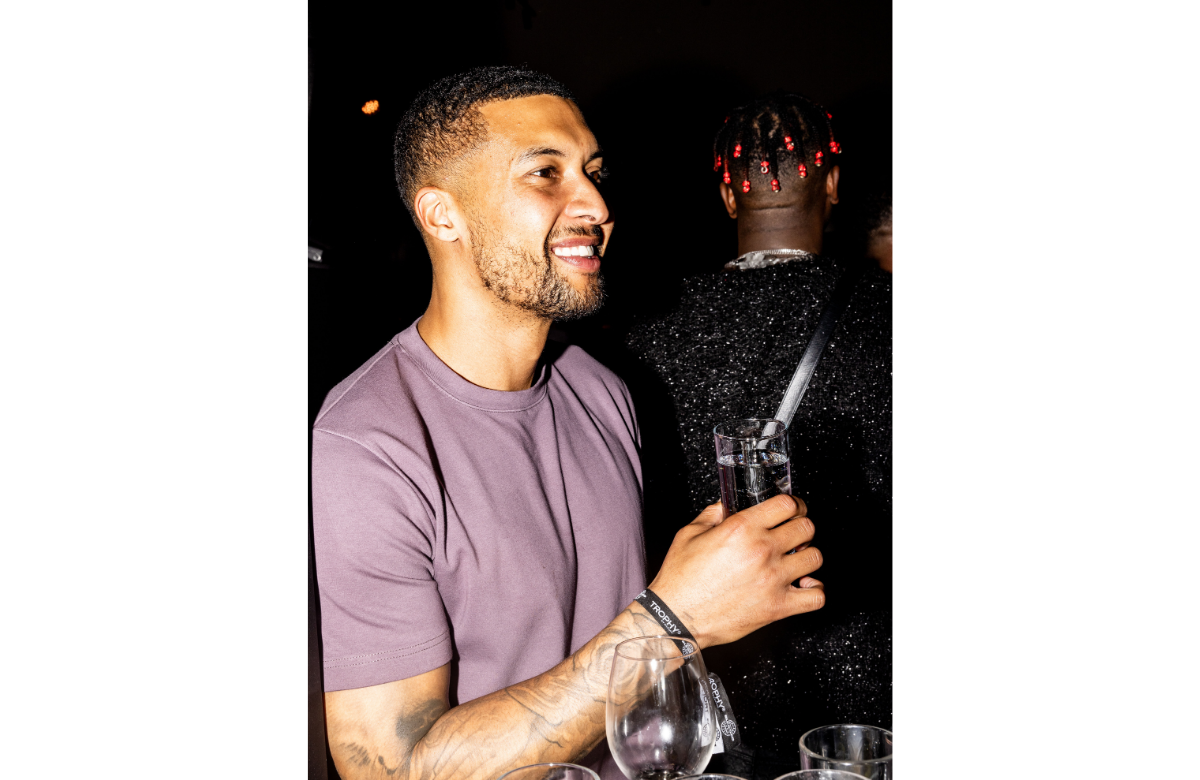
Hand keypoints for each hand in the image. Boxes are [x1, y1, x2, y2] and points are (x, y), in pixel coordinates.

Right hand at [647, 494, 823, 647]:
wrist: (676, 617)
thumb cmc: (681, 579)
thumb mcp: (689, 534)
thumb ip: (712, 514)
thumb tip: (725, 506)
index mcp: (741, 528)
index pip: (787, 504)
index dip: (793, 504)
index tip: (791, 510)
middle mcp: (761, 550)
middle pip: (806, 527)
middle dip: (801, 527)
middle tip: (793, 533)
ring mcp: (773, 579)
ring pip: (815, 557)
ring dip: (807, 555)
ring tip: (796, 559)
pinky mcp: (778, 607)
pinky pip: (816, 596)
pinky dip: (815, 590)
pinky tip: (803, 585)